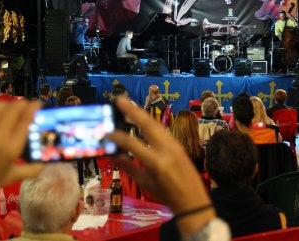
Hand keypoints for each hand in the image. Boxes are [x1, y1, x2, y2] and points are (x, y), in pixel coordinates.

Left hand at [0, 100, 43, 240]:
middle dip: (22, 104)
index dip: (34, 107)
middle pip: (14, 107)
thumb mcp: (15, 176)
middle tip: (24, 109)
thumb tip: (47, 162)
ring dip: (6, 106)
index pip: (26, 117)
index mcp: (12, 148)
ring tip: (7, 112)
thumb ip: (33, 168)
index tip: (38, 105)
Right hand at [108, 97, 213, 229]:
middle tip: (119, 99)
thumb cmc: (166, 195)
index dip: (117, 137)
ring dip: (141, 113)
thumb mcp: (145, 183)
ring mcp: (174, 144)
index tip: (105, 132)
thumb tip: (111, 155)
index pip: (132, 144)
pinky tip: (142, 118)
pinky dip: (150, 122)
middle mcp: (166, 149)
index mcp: (156, 163)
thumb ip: (128, 166)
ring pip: (156, 124)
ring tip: (128, 104)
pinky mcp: (178, 144)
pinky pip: (162, 129)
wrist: (193, 199)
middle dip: (133, 110)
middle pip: (148, 124)